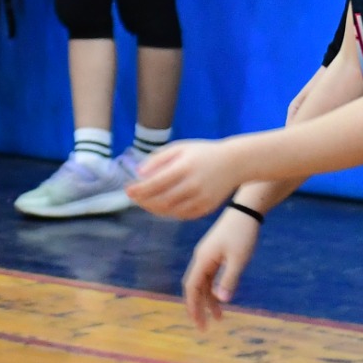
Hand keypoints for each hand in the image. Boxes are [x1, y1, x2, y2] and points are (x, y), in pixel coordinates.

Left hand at [126, 139, 240, 219]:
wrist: (235, 163)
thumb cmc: (203, 153)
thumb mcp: (179, 147)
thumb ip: (158, 159)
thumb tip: (138, 173)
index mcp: (184, 168)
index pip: (156, 183)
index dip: (139, 189)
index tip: (127, 190)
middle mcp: (193, 186)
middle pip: (161, 200)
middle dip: (143, 201)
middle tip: (133, 197)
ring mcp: (201, 199)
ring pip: (170, 211)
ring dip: (153, 209)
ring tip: (144, 202)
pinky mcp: (206, 208)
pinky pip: (182, 215)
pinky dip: (168, 213)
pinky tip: (160, 206)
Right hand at [181, 208, 260, 329]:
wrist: (245, 212)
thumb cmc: (242, 234)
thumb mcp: (239, 260)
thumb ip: (229, 279)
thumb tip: (221, 300)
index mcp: (203, 260)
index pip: (192, 288)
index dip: (193, 307)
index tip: (199, 324)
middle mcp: (201, 258)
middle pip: (194, 287)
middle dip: (198, 307)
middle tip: (204, 327)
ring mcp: (207, 255)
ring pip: (203, 282)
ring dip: (208, 300)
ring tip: (219, 318)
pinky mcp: (214, 253)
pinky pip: (210, 275)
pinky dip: (213, 289)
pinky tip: (222, 298)